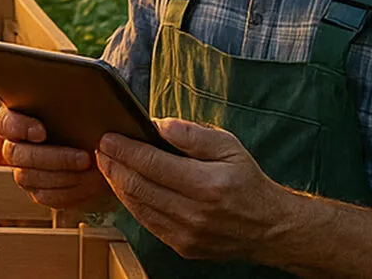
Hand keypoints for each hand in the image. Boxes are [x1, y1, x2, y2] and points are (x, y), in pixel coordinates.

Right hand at [0, 105, 115, 211]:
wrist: (101, 151)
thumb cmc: (87, 120)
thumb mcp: (78, 106)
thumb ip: (69, 100)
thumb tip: (79, 90)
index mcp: (17, 117)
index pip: (4, 122)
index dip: (19, 127)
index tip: (41, 132)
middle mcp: (15, 145)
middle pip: (16, 154)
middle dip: (52, 158)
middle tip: (84, 158)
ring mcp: (23, 169)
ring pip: (29, 177)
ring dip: (64, 176)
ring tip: (93, 171)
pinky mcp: (38, 190)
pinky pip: (45, 196)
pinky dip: (70, 192)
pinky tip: (90, 183)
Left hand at [95, 117, 290, 261]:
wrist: (270, 228)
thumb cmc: (247, 181)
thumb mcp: (228, 147)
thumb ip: (192, 134)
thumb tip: (158, 124)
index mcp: (206, 184)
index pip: (151, 163)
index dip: (123, 149)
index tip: (107, 137)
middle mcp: (194, 212)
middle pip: (137, 185)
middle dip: (112, 164)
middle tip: (101, 148)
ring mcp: (186, 233)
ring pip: (136, 205)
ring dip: (117, 183)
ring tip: (108, 164)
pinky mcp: (182, 246)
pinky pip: (146, 221)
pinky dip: (131, 202)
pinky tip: (126, 186)